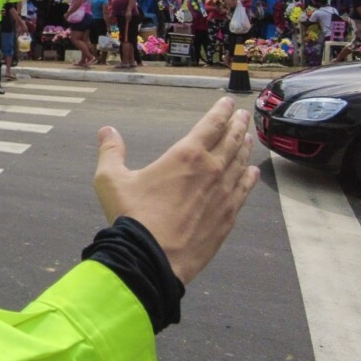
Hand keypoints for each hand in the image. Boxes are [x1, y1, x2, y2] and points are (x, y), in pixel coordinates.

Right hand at [93, 97, 258, 284]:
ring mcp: (223, 195)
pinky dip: (249, 178)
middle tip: (243, 114)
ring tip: (248, 137)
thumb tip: (107, 131)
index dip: (220, 111)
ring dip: (245, 147)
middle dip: (237, 125)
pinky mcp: (228, 217)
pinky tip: (252, 173)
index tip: (228, 102)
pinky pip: (244, 191)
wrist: (152, 258)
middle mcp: (211, 170)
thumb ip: (111, 152)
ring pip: (240, 164)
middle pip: (231, 141)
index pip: (210, 125)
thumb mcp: (110, 180)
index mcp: (185, 156)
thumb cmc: (131, 217)